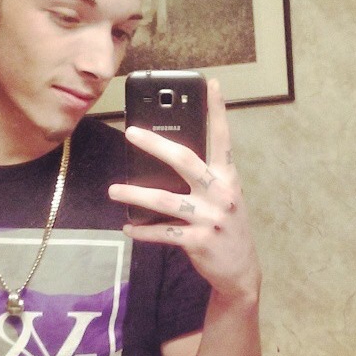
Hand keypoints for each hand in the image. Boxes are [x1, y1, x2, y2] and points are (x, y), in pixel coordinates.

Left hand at [108, 79, 259, 301]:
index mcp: (228, 177)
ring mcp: (211, 218)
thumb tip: (167, 155)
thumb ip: (205, 177)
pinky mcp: (199, 241)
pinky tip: (128, 227)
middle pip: (185, 161)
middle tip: (130, 132)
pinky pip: (164, 233)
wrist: (241, 270)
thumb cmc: (228, 226)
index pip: (222, 138)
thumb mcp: (224, 197)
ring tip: (113, 190)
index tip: (212, 84)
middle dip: (156, 145)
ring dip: (136, 194)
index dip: (217, 111)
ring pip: (166, 199)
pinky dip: (143, 230)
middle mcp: (222, 193)